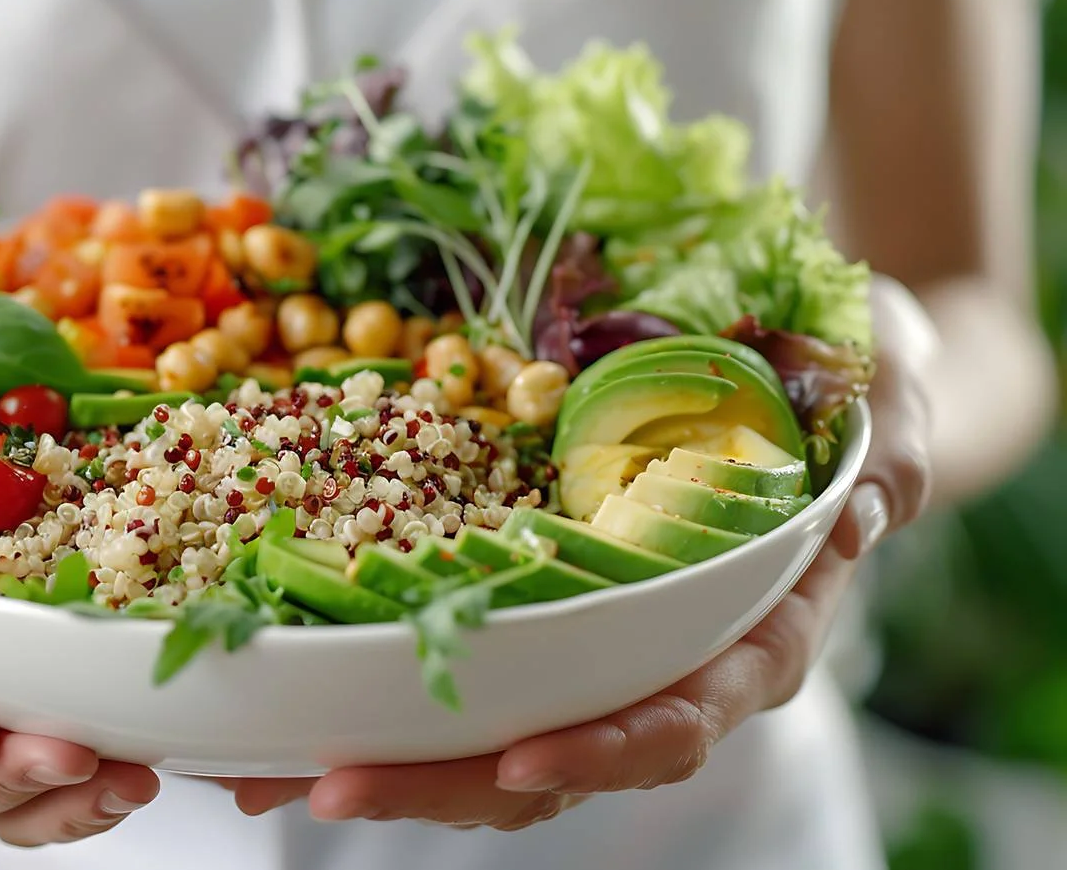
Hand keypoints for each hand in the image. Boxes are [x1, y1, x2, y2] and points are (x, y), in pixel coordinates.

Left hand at [231, 276, 934, 826]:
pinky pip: (456, 671)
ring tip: (267, 771)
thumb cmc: (843, 386)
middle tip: (330, 783)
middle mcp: (661, 659)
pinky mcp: (530, 612)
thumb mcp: (883, 393)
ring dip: (383, 759)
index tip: (522, 762)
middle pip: (554, 755)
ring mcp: (589, 645)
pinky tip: (287, 702)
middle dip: (443, 781)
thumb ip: (889, 452)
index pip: (680, 714)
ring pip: (489, 738)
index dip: (606, 749)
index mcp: (747, 633)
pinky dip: (375, 694)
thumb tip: (868, 511)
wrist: (799, 373)